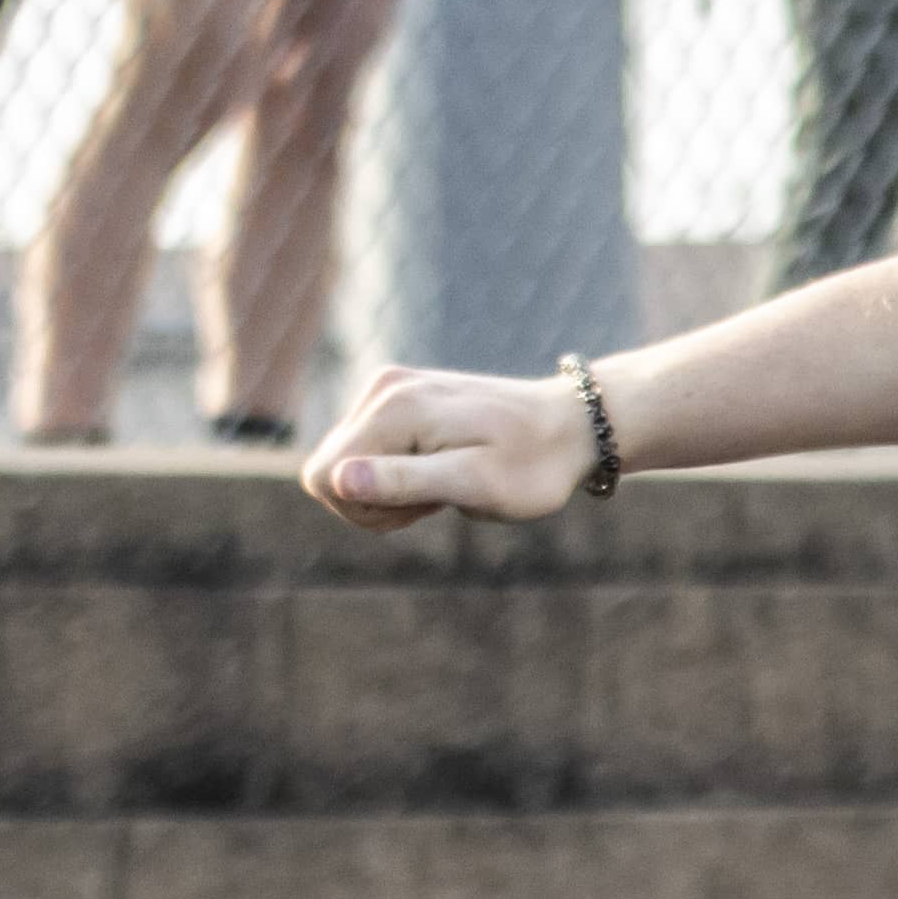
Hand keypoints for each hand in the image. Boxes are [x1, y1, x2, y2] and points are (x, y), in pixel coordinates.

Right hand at [306, 364, 592, 528]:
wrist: (574, 427)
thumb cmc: (532, 465)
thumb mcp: (475, 485)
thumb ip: (404, 481)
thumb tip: (339, 480)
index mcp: (392, 409)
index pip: (323, 478)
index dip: (362, 509)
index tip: (420, 505)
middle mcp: (382, 389)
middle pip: (329, 471)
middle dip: (377, 501)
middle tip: (440, 497)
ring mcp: (390, 389)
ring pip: (349, 465)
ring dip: (391, 491)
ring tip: (448, 483)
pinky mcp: (401, 397)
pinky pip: (370, 452)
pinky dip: (401, 474)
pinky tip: (445, 470)